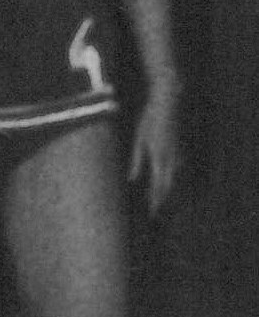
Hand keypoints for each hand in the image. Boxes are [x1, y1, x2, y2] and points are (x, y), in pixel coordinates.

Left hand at [131, 83, 183, 213]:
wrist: (169, 103)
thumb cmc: (150, 119)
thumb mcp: (139, 139)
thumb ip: (137, 160)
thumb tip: (132, 180)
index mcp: (158, 157)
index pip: (157, 185)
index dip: (155, 201)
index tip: (152, 213)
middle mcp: (171, 159)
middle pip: (167, 186)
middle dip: (161, 200)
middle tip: (155, 213)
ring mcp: (179, 154)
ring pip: (175, 179)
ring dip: (168, 191)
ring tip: (160, 201)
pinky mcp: (183, 149)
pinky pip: (179, 169)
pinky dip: (173, 179)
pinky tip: (168, 182)